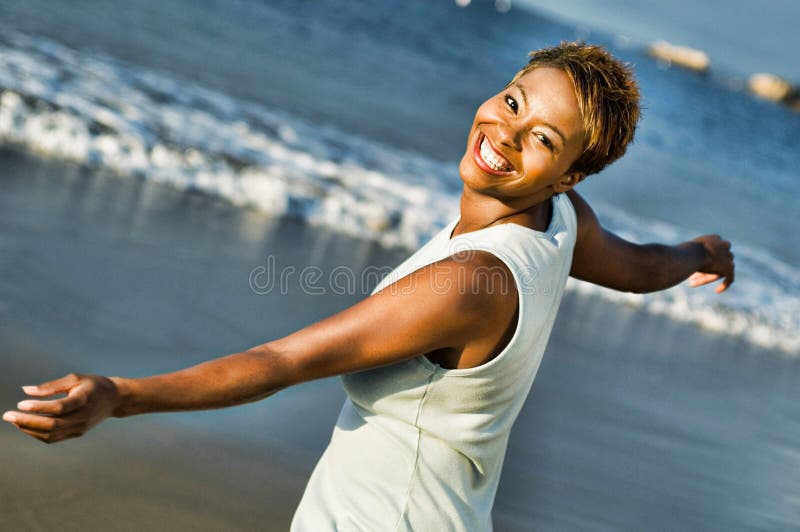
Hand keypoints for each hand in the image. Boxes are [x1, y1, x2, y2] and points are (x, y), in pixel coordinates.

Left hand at [2, 373, 118, 443]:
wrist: (114, 399)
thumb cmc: (93, 385)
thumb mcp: (75, 378)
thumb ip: (51, 386)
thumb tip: (26, 390)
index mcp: (84, 400)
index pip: (59, 408)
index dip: (38, 407)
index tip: (20, 403)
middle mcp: (82, 417)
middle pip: (52, 424)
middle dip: (27, 421)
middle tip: (7, 415)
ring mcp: (80, 428)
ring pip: (50, 434)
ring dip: (29, 429)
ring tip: (14, 420)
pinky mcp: (77, 433)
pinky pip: (53, 438)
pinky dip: (37, 434)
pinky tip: (26, 426)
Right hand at [688, 234, 734, 292]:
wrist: (691, 254)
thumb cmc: (683, 252)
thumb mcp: (685, 248)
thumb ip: (689, 253)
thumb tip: (678, 258)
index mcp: (714, 238)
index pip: (713, 250)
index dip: (703, 260)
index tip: (692, 268)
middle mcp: (723, 245)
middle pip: (718, 260)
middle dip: (705, 269)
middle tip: (690, 277)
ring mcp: (727, 256)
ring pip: (720, 270)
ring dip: (709, 277)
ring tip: (692, 282)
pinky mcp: (728, 267)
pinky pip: (730, 278)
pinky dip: (724, 285)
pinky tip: (717, 291)